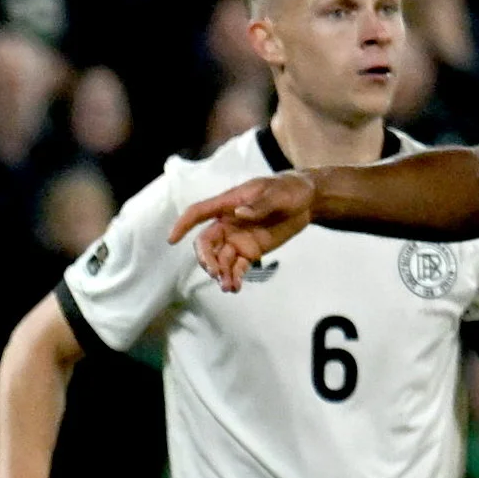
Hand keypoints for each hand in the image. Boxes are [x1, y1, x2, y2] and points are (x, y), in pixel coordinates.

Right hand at [170, 168, 320, 288]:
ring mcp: (238, 239)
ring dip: (220, 273)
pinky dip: (235, 277)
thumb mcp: (277, 194)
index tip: (172, 239)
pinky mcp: (250, 251)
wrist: (306, 201)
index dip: (183, 224)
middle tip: (216, 272)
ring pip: (220, 259)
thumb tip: (239, 214)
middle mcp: (227, 223)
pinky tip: (235, 287)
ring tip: (229, 286)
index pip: (198, 212)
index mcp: (228, 204)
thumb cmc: (288, 190)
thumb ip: (259, 205)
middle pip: (206, 243)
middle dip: (207, 259)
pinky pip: (237, 266)